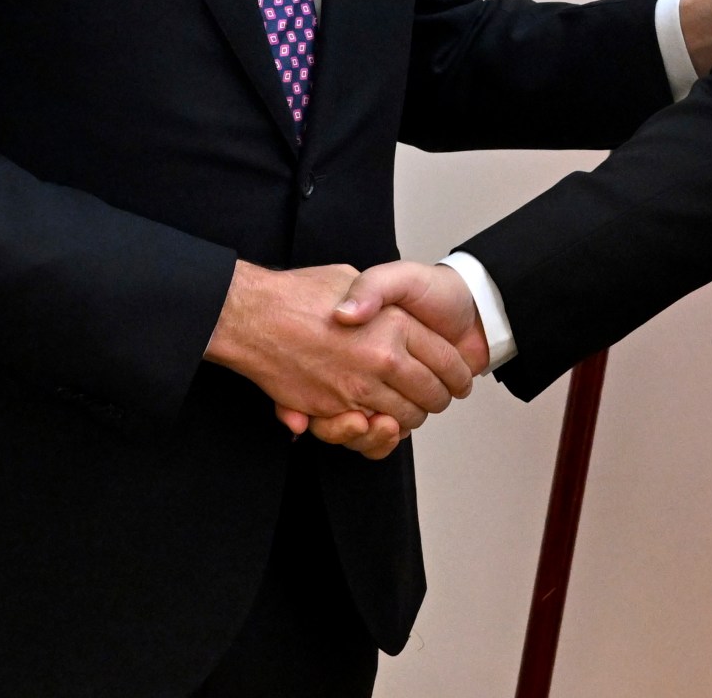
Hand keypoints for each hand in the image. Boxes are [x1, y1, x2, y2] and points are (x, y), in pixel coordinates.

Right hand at [204, 261, 473, 438]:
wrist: (252, 314)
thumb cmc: (301, 292)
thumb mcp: (352, 275)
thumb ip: (378, 292)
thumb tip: (390, 312)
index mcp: (394, 324)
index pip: (445, 359)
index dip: (457, 372)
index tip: (459, 378)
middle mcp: (382, 357)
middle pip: (432, 394)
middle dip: (439, 400)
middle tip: (440, 397)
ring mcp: (358, 386)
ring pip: (405, 418)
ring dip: (410, 419)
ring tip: (410, 411)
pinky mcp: (333, 408)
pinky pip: (370, 432)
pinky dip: (378, 434)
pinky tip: (380, 421)